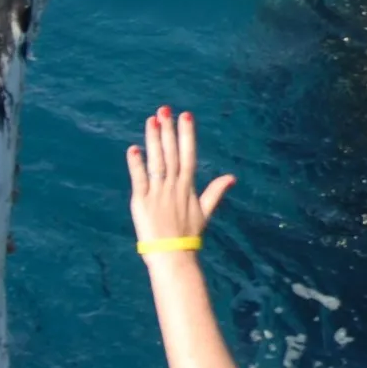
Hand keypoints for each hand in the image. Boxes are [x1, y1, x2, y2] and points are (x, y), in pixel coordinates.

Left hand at [128, 107, 235, 247]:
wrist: (174, 257)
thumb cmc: (187, 236)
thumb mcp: (204, 212)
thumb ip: (215, 192)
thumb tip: (232, 177)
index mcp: (188, 187)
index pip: (188, 155)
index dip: (187, 135)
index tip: (186, 116)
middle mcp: (174, 187)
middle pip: (172, 154)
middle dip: (169, 131)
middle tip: (165, 110)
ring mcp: (158, 194)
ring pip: (157, 162)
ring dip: (154, 141)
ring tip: (151, 120)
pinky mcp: (142, 202)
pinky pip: (140, 179)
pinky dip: (136, 164)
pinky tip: (134, 149)